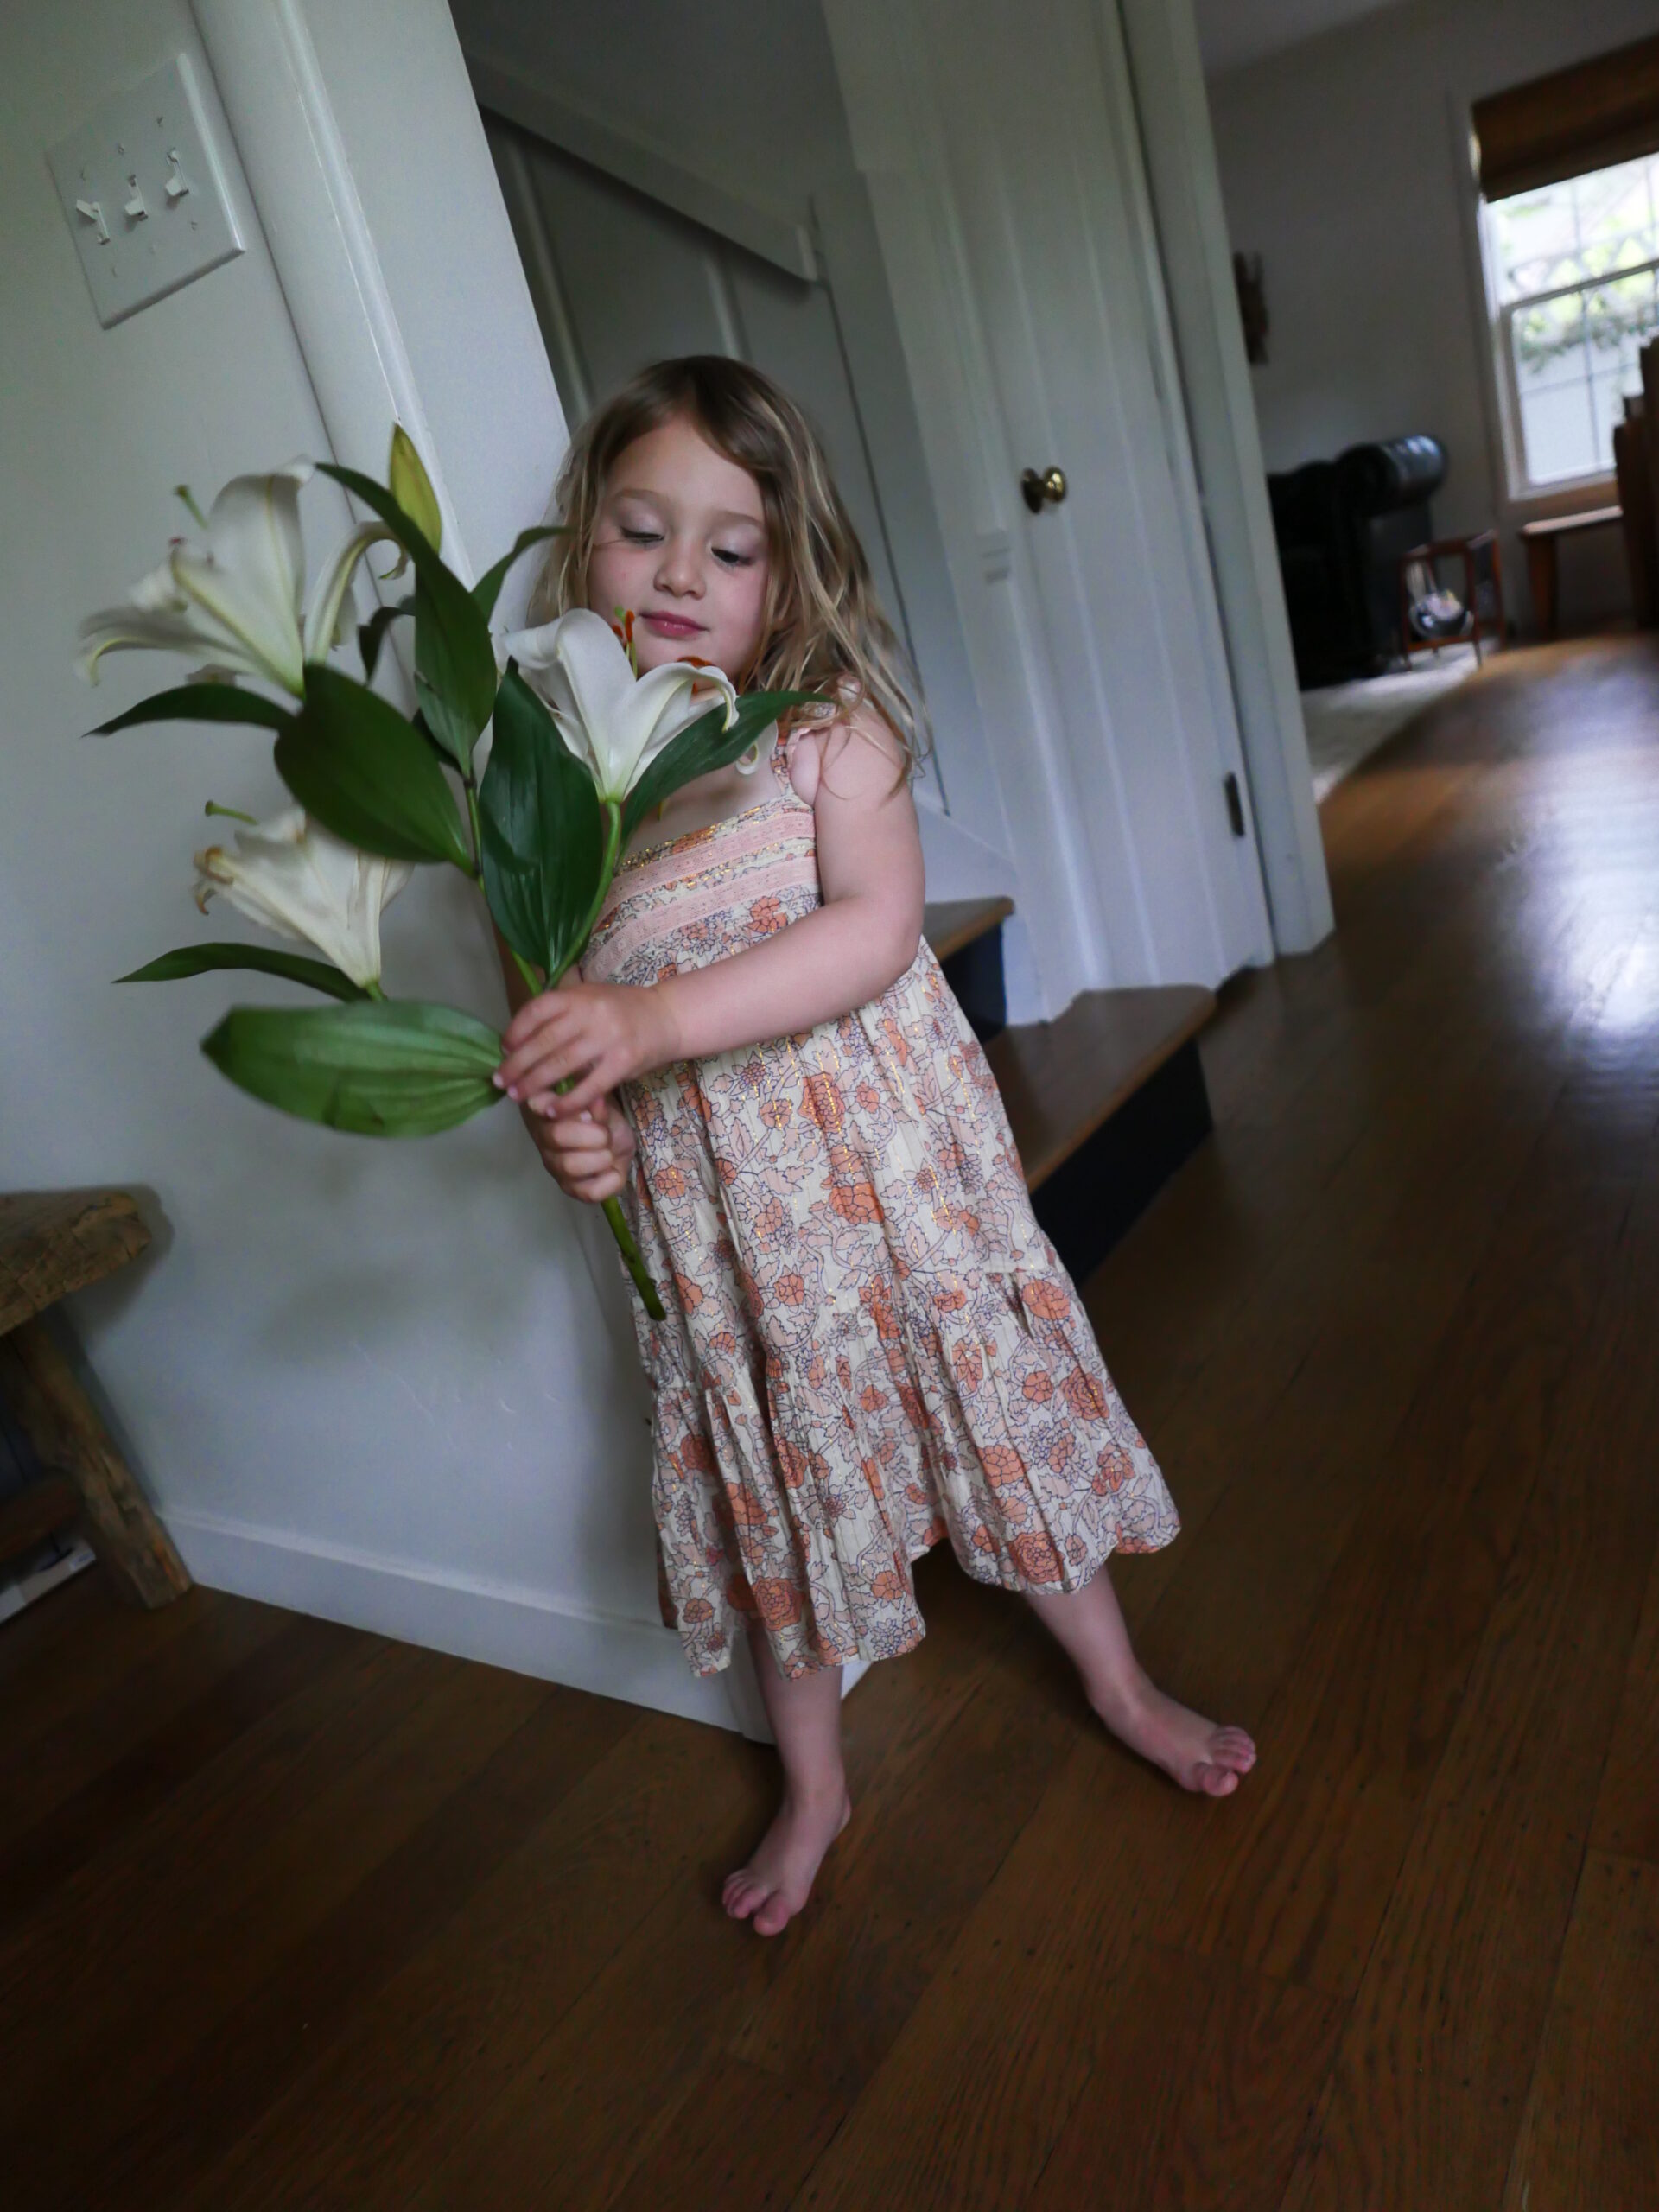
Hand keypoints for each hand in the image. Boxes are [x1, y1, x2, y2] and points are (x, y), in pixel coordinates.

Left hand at [494, 979, 676, 1119]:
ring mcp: (608, 1038)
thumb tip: (518, 1039)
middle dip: (518, 1064)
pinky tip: (553, 1110)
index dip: (516, 1030)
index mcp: (579, 995)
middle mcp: (592, 1013)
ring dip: (535, 1084)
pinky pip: (589, 1086)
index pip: (538, 1010)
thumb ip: (560, 1011)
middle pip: (545, 1041)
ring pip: (562, 1065)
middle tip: (501, 1082)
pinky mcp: (623, 1062)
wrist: (667, 1017)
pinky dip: (568, 1101)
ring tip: (518, 1097)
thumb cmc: (621, 1010)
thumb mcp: (590, 997)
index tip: (503, 1049)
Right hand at [520, 1091, 636, 1202]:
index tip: (586, 1113)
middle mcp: (543, 1139)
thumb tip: (596, 1100)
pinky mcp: (572, 1188)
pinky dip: (609, 1181)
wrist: (614, 1139)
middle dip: (591, 1135)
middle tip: (606, 1135)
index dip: (562, 1109)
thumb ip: (597, 1104)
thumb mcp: (603, 1104)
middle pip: (556, 1136)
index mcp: (545, 1110)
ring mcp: (555, 1166)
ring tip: (609, 1152)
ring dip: (599, 1158)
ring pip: (569, 1166)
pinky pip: (589, 1192)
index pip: (539, 1105)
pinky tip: (613, 1170)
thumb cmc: (600, 1115)